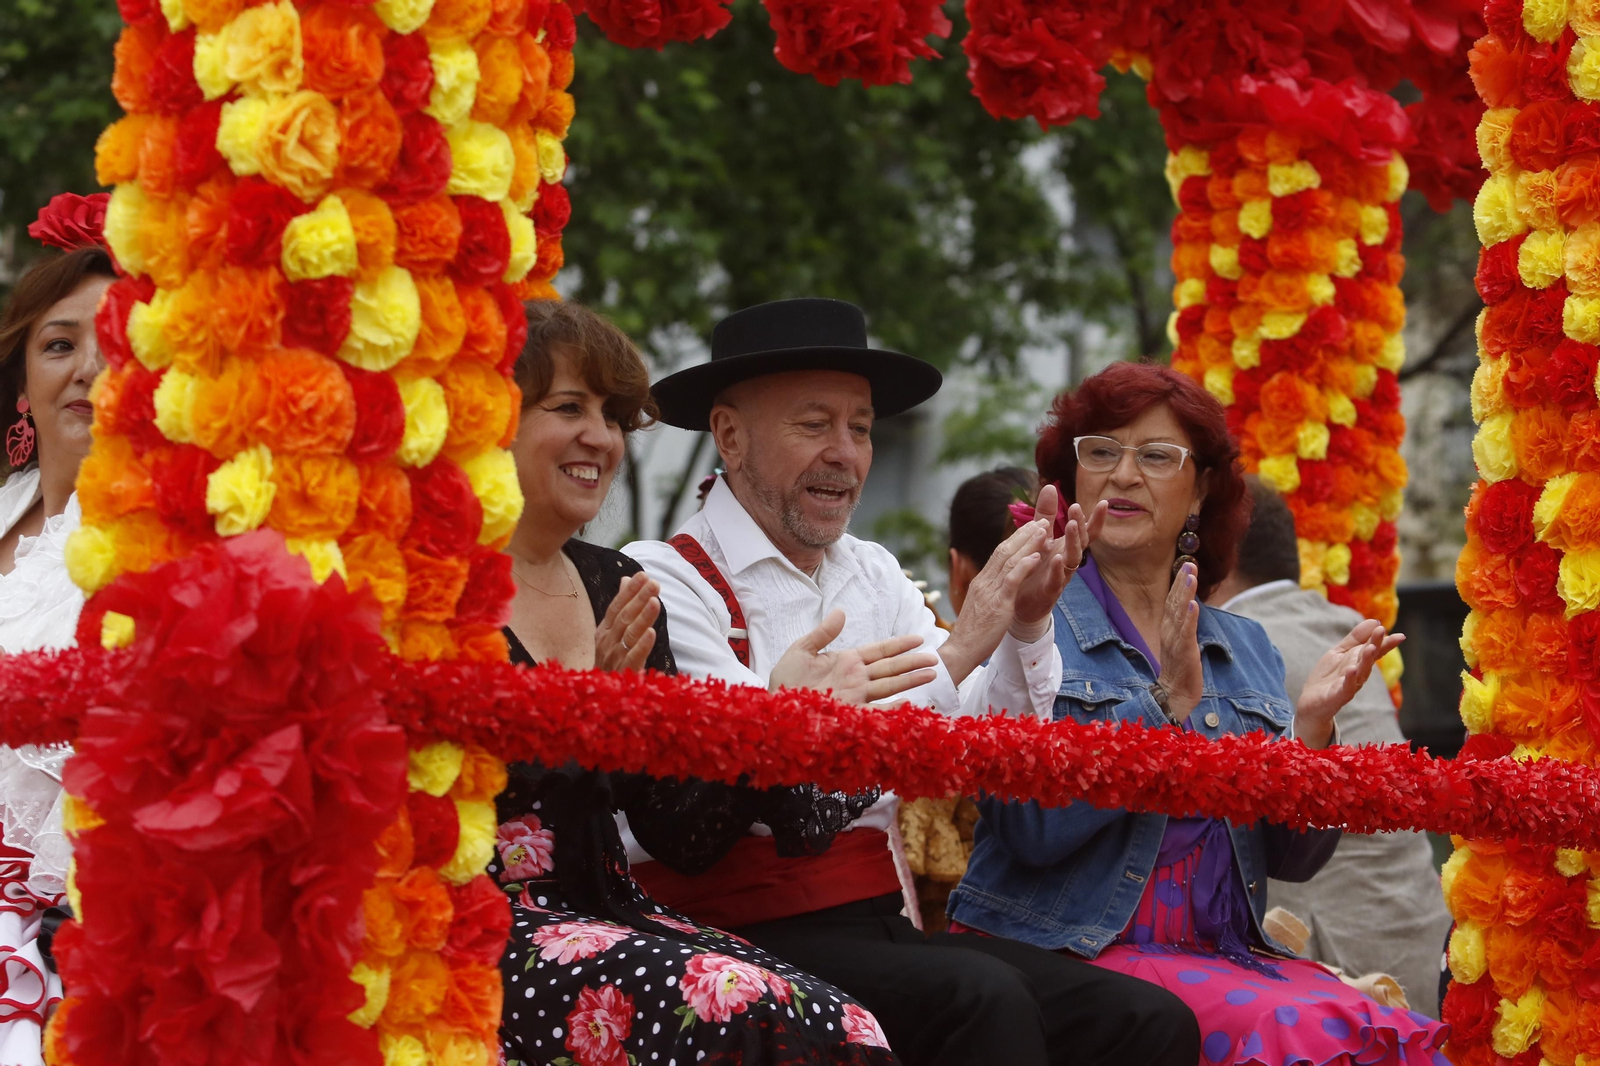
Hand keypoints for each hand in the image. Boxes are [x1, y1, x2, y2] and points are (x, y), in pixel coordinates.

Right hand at [594, 572, 660, 671]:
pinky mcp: (624, 674)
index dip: (629, 591)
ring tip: (655, 601)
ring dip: (643, 617)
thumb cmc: (610, 662)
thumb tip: (626, 579)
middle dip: (639, 599)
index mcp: (604, 631)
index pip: (616, 607)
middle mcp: (607, 642)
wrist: (599, 698)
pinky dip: (642, 645)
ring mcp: (614, 658)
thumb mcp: (612, 633)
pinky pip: (633, 658)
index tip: (642, 575)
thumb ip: (620, 607)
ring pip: (630, 634)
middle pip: (624, 617)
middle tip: (654, 583)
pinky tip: (652, 633)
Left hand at [769, 609, 938, 704]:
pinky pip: (875, 710)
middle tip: (935, 658)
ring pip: (889, 685)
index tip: (919, 639)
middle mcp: (856, 678)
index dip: (899, 644)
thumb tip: (841, 611)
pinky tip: (908, 703)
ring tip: (931, 674)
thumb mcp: (802, 650)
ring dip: (910, 680)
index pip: (879, 650)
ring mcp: (856, 696)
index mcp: (847, 661)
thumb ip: (823, 633)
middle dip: (912, 663)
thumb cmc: (786, 681)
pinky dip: (892, 708)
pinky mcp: (850, 713)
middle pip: (890, 667)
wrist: (775, 709)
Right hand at [938, 517, 1048, 684]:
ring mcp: (990, 591)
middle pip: (1004, 550)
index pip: (998, 554)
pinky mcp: (998, 604)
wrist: (960, 651)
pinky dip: (1025, 565)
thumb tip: (996, 586)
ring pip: (1009, 560)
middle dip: (1024, 534)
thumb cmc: (971, 634)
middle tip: (1042, 521)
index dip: (1016, 539)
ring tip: (1044, 530)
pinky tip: (1037, 556)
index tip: (1030, 528)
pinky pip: (1012, 580)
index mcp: (981, 582)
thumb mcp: (981, 607)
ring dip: (1029, 543)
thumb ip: (989, 594)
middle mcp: (984, 582)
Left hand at [1011, 485, 1106, 633]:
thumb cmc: (1034, 566)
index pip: (1086, 531)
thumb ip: (1046, 514)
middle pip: (1081, 542)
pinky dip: (1057, 568)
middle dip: (1081, 526)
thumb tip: (1051, 486)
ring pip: (1072, 559)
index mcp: (1066, 546)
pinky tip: (1056, 558)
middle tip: (1077, 509)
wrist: (1020, 600)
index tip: (1104, 503)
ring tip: (1072, 526)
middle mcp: (1068, 560)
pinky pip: (1056, 579)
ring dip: (1073, 543)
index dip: (1096, 519)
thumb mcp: (1040, 537)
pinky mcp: (1050, 590)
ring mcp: (1061, 575)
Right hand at [1155, 562, 1202, 722]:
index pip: (1174, 599)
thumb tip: (1189, 605)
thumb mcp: (1181, 640)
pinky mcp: (1184, 651)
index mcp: (1169, 626)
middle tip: (1190, 563)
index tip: (1188, 564)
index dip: (1180, 582)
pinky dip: (1189, 618)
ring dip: (1185, 593)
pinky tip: (1192, 605)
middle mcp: (1169, 629)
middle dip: (1183, 581)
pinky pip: (1186, 632)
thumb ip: (1184, 623)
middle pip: (1175, 601)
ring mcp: (1176, 640)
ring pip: (1180, 612)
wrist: (1176, 693)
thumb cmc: (1180, 667)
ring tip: (1190, 576)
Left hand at [1294, 620, 1404, 747]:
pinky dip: (1349, 680)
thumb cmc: (1328, 676)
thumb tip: (1375, 621)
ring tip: (1371, 648)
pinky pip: (1345, 688)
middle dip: (1376, 645)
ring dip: (1366, 660)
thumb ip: (1356, 638)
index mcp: (1359, 662)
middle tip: (1381, 632)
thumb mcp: (1340, 652)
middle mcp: (1358, 674)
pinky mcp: (1337, 696)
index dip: (1386, 643)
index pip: (1376, 651)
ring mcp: (1349, 685)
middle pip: (1369, 658)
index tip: (1400, 636)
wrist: (1311, 703)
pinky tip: (1352, 670)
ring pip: (1361, 673)